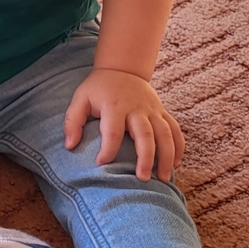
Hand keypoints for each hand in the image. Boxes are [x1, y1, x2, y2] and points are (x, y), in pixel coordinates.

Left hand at [63, 69, 184, 181]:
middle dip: (146, 157)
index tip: (101, 163)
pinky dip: (178, 146)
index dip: (107, 148)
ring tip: (163, 178)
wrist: (123, 68)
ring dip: (167, 156)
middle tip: (142, 179)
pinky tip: (176, 163)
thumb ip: (72, 121)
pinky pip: (175, 129)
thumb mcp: (80, 98)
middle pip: (145, 133)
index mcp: (115, 105)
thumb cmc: (99, 88)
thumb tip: (70, 146)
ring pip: (165, 133)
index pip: (113, 130)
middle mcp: (137, 108)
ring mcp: (152, 110)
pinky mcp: (162, 112)